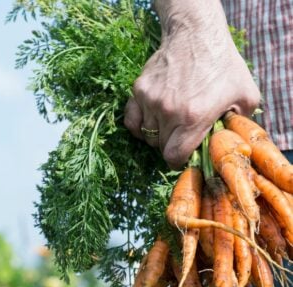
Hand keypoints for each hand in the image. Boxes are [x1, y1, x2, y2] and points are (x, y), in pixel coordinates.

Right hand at [124, 1, 259, 168]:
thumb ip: (239, 124)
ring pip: (146, 134)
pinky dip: (139, 126)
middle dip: (170, 146)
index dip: (178, 161)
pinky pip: (132, 120)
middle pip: (160, 146)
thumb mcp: (246, 95)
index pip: (173, 156)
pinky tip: (149, 122)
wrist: (196, 35)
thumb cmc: (223, 65)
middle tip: (180, 136)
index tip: (182, 156)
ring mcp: (150, 100)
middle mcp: (168, 111)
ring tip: (169, 124)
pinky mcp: (139, 90)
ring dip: (156, 134)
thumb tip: (230, 143)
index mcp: (194, 117)